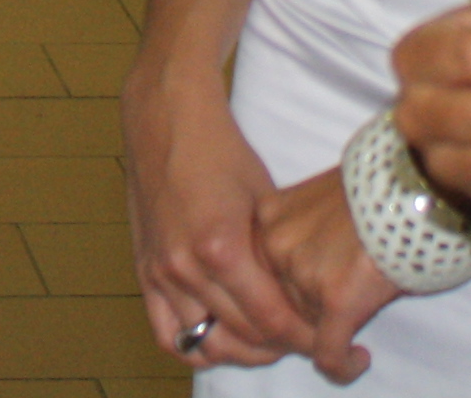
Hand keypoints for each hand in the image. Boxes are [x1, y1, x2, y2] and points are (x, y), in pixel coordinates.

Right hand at [123, 77, 310, 368]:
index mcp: (222, 247)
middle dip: (280, 345)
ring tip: (269, 341)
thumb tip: (306, 299)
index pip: (271, 320)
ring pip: (207, 345)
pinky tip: (224, 339)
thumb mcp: (264, 203)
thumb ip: (277, 258)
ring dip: (242, 350)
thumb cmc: (221, 151)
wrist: (167, 120)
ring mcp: (161, 273)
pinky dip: (197, 346)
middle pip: (242, 338)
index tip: (325, 336)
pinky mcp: (145, 272)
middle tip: (305, 338)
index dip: (303, 337)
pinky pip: (169, 335)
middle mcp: (186, 267)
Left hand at [250, 166, 393, 380]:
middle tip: (341, 305)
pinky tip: (360, 360)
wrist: (417, 185)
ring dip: (332, 330)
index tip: (309, 300)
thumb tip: (302, 268)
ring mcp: (303, 273)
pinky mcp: (335, 300)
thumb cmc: (378, 189)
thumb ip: (298, 231)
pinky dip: (343, 365)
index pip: (261, 276)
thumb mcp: (318, 198)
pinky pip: (328, 353)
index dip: (283, 294)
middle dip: (308, 312)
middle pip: (281, 303)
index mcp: (268, 218)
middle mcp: (275, 246)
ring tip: (361, 316)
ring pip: (306, 327)